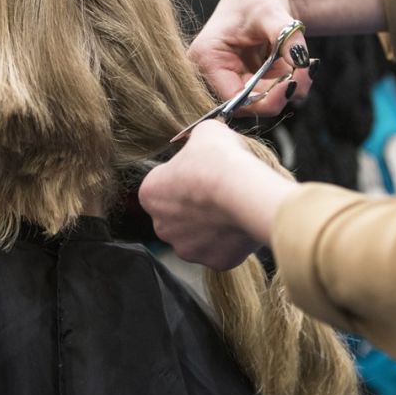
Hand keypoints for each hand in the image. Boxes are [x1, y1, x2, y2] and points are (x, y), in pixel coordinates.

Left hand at [139, 121, 296, 269]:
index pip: (162, 185)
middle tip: (217, 191)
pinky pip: (220, 250)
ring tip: (232, 206)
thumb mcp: (205, 132)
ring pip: (198, 236)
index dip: (183, 177)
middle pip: (177, 215)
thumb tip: (203, 140)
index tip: (200, 173)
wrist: (245, 192)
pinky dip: (230, 240)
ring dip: (211, 225)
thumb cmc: (219, 161)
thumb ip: (197, 138)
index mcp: (149, 194)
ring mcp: (186, 247)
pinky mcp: (214, 262)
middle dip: (194, 206)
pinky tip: (241, 223)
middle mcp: (161, 226)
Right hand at [189, 0, 311, 116]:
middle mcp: (210, 73)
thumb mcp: (271, 12)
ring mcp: (227, 78)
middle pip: (247, 102)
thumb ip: (286, 36)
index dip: (264, 98)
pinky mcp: (242, 81)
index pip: (233, 96)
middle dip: (280, 92)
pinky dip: (285, 82)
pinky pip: (267, 93)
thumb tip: (302, 61)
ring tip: (306, 64)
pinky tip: (296, 64)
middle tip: (307, 74)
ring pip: (260, 100)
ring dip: (286, 87)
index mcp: (206, 57)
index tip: (293, 85)